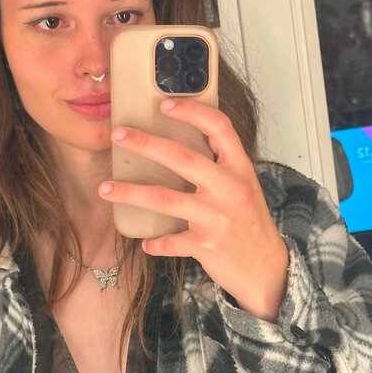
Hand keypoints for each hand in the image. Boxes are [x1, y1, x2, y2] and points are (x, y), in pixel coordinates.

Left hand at [98, 98, 289, 320]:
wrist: (266, 267)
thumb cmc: (249, 223)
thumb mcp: (243, 187)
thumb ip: (219, 167)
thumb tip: (177, 148)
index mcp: (239, 168)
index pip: (219, 127)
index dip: (192, 111)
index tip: (164, 104)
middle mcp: (229, 189)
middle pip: (182, 157)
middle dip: (146, 143)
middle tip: (118, 135)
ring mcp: (217, 218)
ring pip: (164, 199)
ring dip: (130, 193)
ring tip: (105, 189)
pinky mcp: (205, 245)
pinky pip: (170, 241)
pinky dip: (154, 242)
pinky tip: (144, 241)